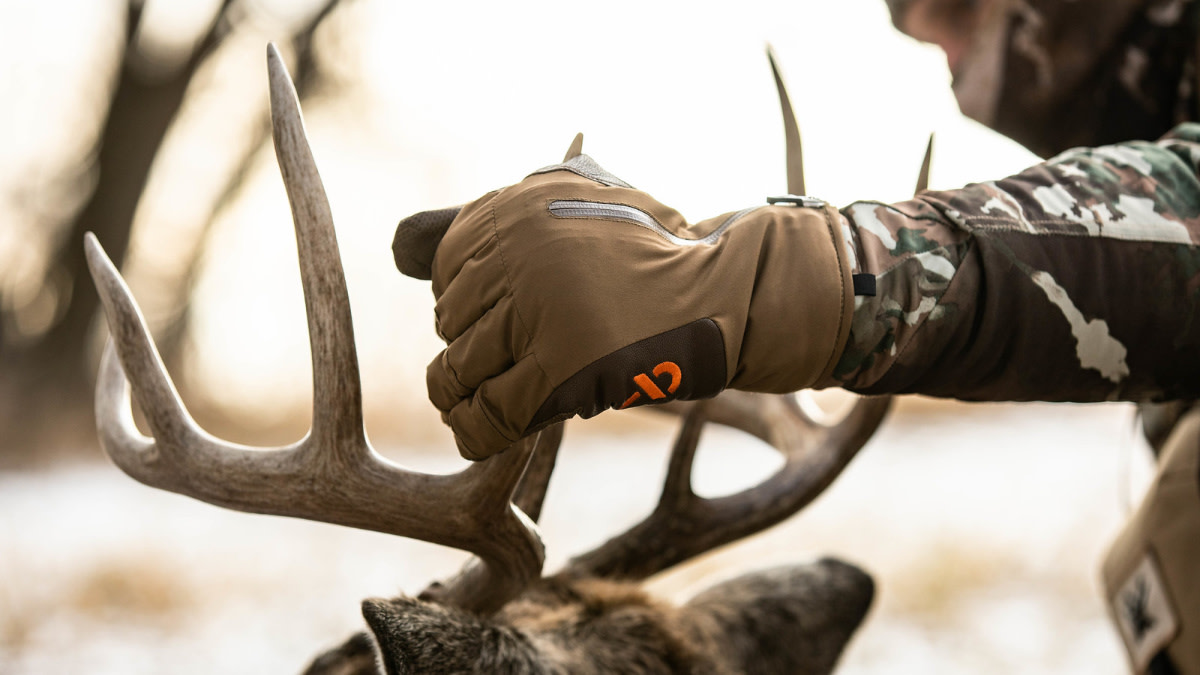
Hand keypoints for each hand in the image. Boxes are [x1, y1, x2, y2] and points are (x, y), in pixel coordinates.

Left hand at [394, 155, 854, 459]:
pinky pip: (492, 415)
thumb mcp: (569, 206)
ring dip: (462, 394)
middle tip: (507, 360)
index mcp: (521, 206)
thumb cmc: (643, 254)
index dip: (463, 302)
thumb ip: (485, 221)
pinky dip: (476, 434)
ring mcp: (546, 313)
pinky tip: (481, 437)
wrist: (724, 298)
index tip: (497, 319)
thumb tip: (394, 248)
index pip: (447, 268)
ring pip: (462, 369)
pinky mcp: (567, 372)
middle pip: (452, 321)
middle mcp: (526, 252)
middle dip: (471, 345)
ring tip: (477, 402)